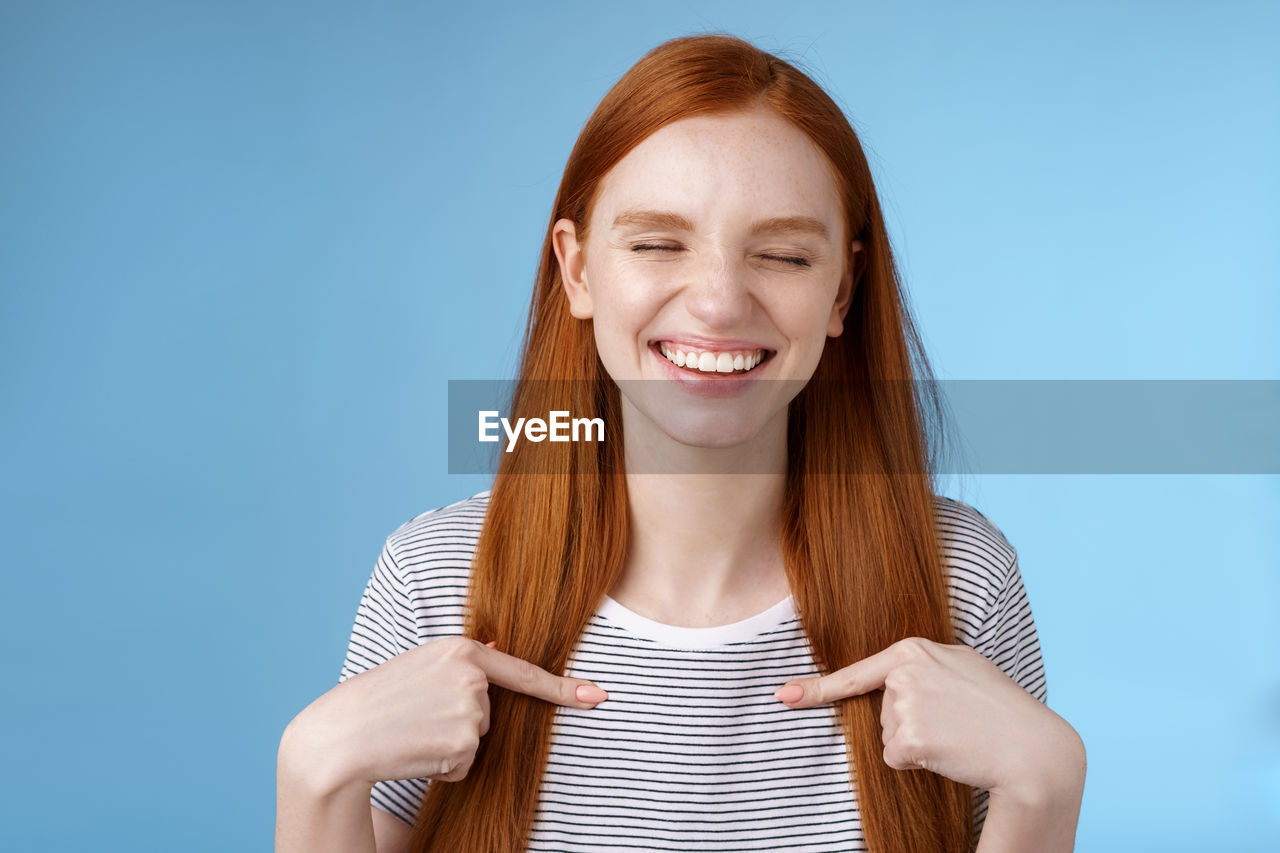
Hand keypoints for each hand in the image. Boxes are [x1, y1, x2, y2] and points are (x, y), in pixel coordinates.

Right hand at [282, 636, 608, 792]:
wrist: (338, 737)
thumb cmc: (375, 702)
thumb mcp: (420, 667)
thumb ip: (461, 665)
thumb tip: (499, 652)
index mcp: (461, 649)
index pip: (521, 671)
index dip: (564, 687)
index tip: (598, 696)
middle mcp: (471, 675)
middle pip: (490, 713)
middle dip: (460, 723)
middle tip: (416, 718)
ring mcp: (470, 709)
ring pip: (478, 739)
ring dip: (450, 746)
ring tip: (412, 732)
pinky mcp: (463, 742)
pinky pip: (466, 764)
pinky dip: (443, 767)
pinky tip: (415, 751)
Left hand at [773, 637, 1083, 799]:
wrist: (1032, 748)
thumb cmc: (1001, 708)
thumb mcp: (962, 666)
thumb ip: (923, 665)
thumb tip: (892, 680)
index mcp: (914, 648)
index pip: (857, 672)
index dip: (816, 688)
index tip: (784, 696)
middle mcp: (904, 672)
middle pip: (881, 711)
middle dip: (911, 723)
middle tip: (954, 721)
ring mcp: (905, 703)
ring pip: (888, 736)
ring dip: (917, 742)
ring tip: (957, 733)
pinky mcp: (909, 737)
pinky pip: (896, 758)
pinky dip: (918, 763)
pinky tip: (949, 751)